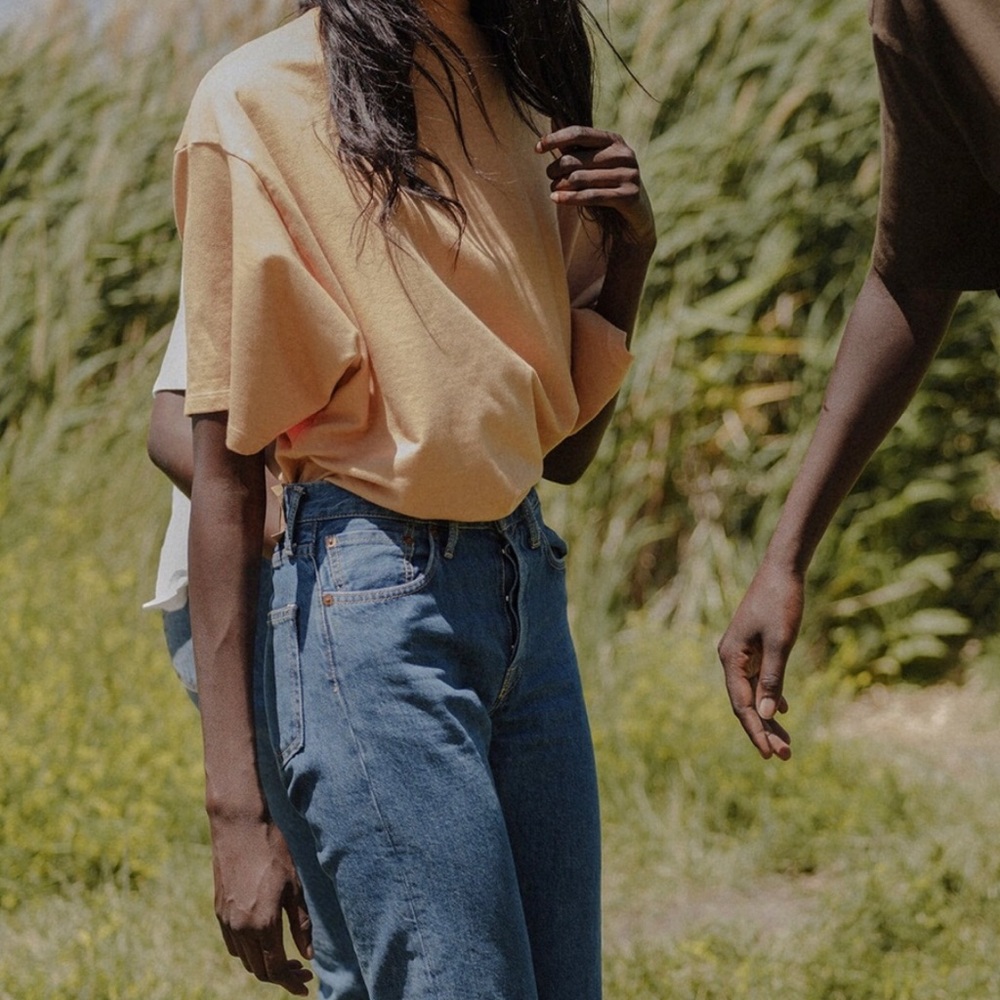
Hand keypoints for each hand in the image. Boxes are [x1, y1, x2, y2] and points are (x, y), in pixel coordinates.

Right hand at [209, 813, 313, 994]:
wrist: (240, 826)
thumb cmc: (273, 851)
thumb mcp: (295, 886)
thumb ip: (301, 924)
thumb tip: (309, 955)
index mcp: (262, 924)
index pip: (276, 969)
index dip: (291, 982)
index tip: (307, 984)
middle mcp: (241, 928)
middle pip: (259, 970)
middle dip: (281, 976)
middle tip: (301, 970)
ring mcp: (227, 920)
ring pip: (244, 959)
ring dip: (264, 965)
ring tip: (285, 958)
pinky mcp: (219, 910)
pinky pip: (232, 944)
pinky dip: (248, 952)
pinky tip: (263, 941)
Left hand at [536, 125, 655, 251]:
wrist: (636, 212)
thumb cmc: (608, 182)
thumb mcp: (595, 161)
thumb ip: (576, 145)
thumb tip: (553, 118)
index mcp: (614, 140)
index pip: (579, 133)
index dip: (556, 139)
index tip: (537, 148)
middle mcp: (623, 155)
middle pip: (575, 159)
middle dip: (555, 168)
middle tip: (550, 177)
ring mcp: (628, 175)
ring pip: (579, 179)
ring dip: (560, 185)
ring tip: (553, 189)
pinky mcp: (628, 196)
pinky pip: (591, 196)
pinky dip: (569, 198)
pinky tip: (555, 198)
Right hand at [717, 560, 801, 760]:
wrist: (782, 570)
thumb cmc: (781, 603)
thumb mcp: (780, 643)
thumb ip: (773, 679)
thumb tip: (768, 715)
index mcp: (731, 658)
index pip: (742, 704)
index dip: (755, 730)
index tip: (770, 753)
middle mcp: (731, 658)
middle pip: (746, 703)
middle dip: (763, 730)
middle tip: (784, 755)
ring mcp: (742, 653)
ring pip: (753, 694)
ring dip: (768, 717)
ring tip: (786, 742)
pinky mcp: (754, 647)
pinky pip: (758, 679)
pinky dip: (771, 696)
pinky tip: (783, 711)